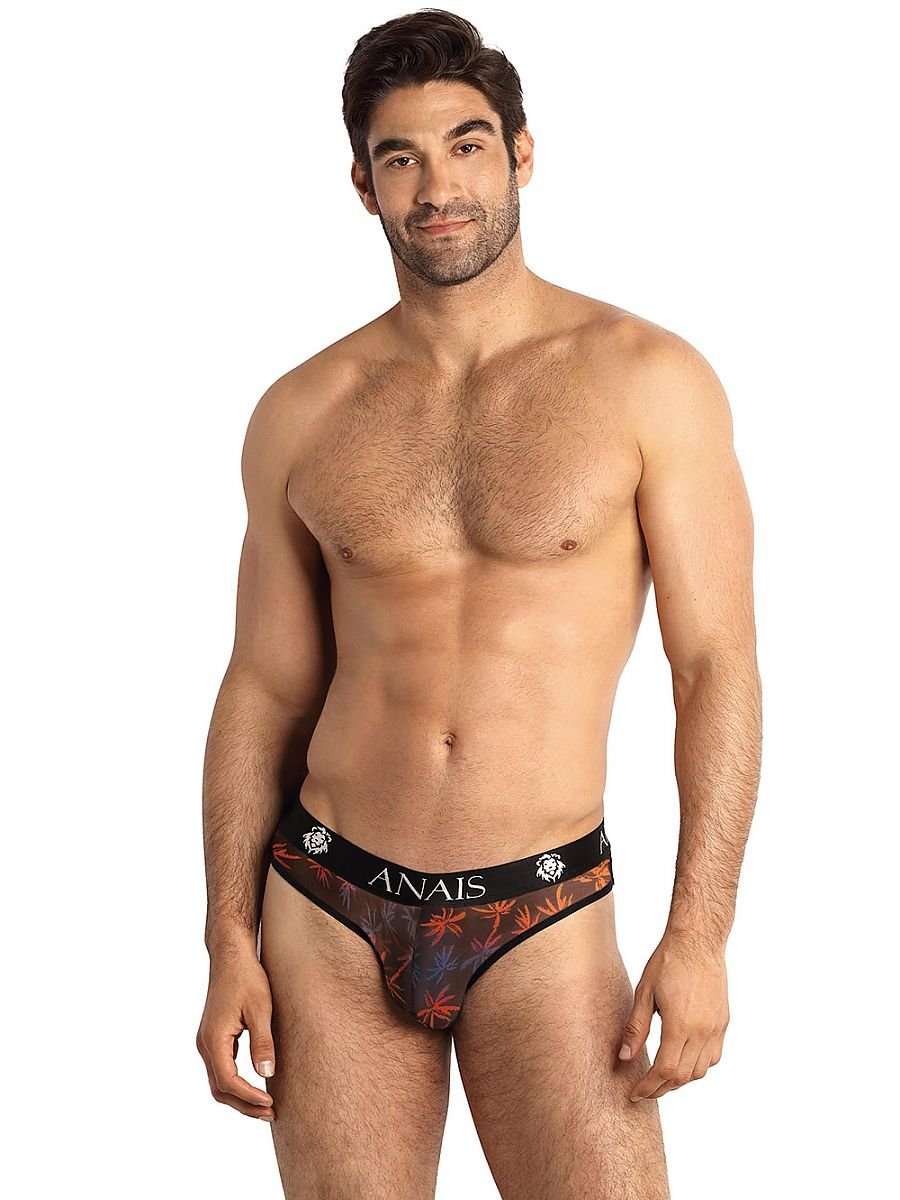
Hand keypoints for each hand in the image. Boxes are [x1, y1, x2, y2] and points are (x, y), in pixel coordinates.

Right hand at [196, 949, 277, 1120]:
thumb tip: (266, 1074)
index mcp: (214, 1039)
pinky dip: (236, 1083)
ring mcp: (206, 1041)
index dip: (249, 1097)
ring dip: (240, 1097)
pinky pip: (221, 1068)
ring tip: (265, 1105)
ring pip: (218, 1081)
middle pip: (220, 1088)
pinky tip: (255, 1085)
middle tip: (270, 1113)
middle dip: (244, 1105)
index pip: (228, 1081)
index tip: (271, 1104)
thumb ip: (262, 1042)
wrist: (231, 955)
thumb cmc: (247, 978)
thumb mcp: (261, 1009)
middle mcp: (205, 1044)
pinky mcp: (213, 1037)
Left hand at [618, 930, 729, 1100]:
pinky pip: (713, 1056)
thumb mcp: (644, 993)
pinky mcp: (723, 1022)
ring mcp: (716, 1028)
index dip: (649, 1087)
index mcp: (680, 1025)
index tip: (635, 1093)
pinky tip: (683, 1059)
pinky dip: (697, 1066)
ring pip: (700, 1070)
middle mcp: (703, 1031)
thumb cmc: (667, 962)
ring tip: (661, 1077)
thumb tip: (625, 1058)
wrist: (698, 941)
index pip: (665, 1071)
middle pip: (683, 1076)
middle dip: (662, 1088)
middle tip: (644, 1089)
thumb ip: (636, 1029)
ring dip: (681, 1079)